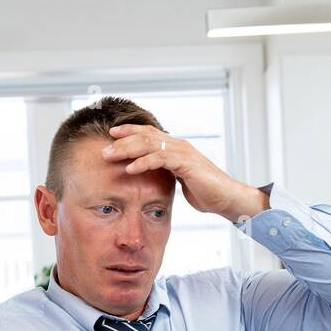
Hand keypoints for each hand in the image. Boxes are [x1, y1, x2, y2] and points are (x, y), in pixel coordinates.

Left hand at [101, 123, 268, 222]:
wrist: (227, 198)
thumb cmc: (206, 192)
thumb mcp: (180, 180)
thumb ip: (167, 174)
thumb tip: (153, 177)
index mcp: (176, 148)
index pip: (149, 134)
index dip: (129, 132)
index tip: (111, 135)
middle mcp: (178, 145)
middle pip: (145, 135)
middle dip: (122, 140)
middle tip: (103, 148)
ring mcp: (182, 152)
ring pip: (149, 144)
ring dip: (126, 149)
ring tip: (109, 156)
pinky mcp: (186, 164)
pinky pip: (160, 159)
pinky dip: (143, 163)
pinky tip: (129, 169)